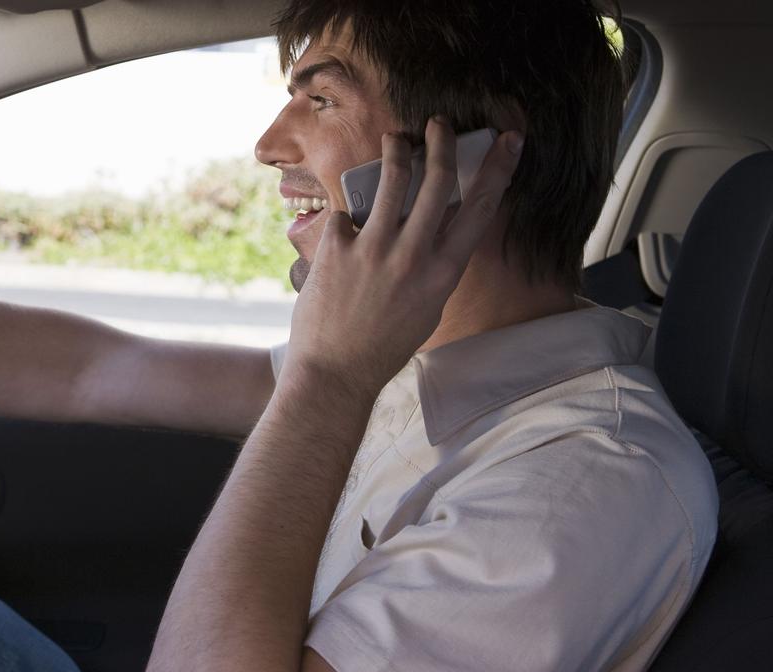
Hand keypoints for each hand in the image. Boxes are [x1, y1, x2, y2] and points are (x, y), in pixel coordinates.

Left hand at [282, 117, 523, 395]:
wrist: (335, 372)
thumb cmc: (383, 344)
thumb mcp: (427, 305)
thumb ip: (435, 264)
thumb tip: (439, 224)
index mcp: (443, 273)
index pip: (481, 208)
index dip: (498, 168)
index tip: (509, 139)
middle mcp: (412, 255)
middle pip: (437, 181)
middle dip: (442, 142)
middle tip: (439, 124)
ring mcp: (373, 248)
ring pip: (391, 179)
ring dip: (397, 150)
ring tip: (396, 138)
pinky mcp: (336, 247)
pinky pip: (344, 215)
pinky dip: (344, 222)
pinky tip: (341, 241)